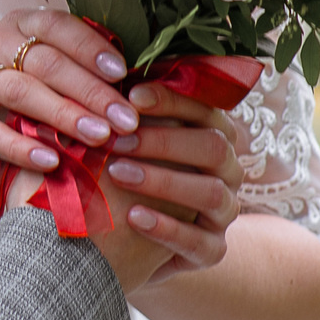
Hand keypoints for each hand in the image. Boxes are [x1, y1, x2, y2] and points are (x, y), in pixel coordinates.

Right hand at [0, 9, 140, 178]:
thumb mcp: (24, 69)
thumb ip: (65, 69)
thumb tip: (131, 89)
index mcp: (17, 27)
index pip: (59, 26)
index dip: (92, 47)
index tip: (125, 74)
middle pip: (47, 62)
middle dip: (91, 91)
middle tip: (127, 120)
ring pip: (22, 91)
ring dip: (64, 114)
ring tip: (99, 137)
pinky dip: (22, 147)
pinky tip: (51, 162)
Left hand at [4, 85, 242, 293]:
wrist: (123, 240)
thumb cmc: (117, 172)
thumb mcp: (118, 139)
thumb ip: (117, 111)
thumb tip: (92, 69)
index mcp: (210, 132)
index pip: (203, 107)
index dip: (171, 99)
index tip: (130, 95)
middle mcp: (226, 169)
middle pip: (213, 146)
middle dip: (164, 141)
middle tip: (116, 140)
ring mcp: (224, 212)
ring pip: (212, 193)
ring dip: (164, 181)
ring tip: (118, 174)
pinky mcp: (213, 250)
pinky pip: (203, 243)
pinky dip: (168, 229)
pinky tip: (134, 218)